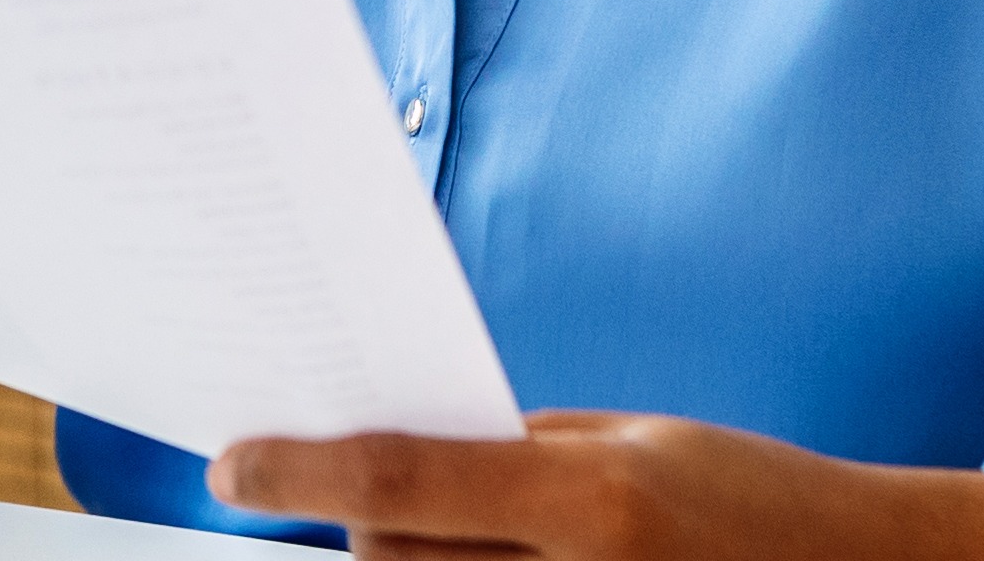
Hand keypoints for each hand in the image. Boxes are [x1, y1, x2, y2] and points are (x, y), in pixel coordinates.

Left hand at [210, 413, 983, 560]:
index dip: (299, 470)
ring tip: (471, 538)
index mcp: (594, 500)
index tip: (229, 463)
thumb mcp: (638, 445)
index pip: (401, 478)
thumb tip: (401, 463)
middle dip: (366, 528)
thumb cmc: (754, 500)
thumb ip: (520, 457)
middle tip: (358, 490)